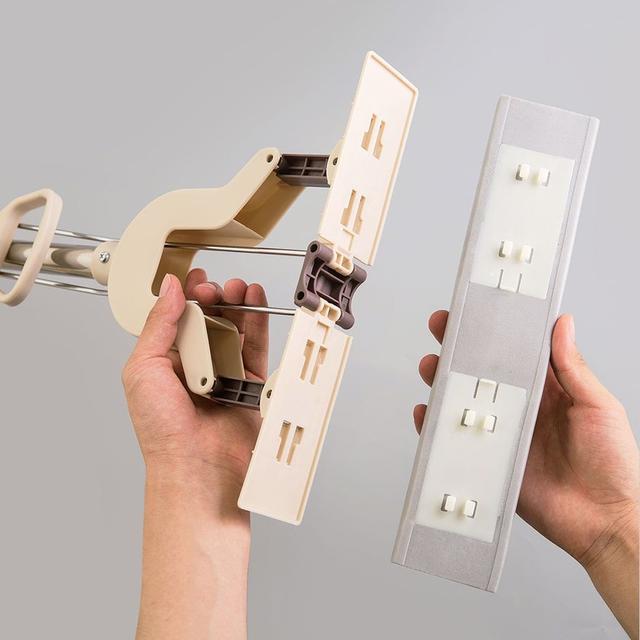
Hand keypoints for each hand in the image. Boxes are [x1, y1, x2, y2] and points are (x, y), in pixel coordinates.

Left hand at [122, 269, 267, 489]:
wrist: (197, 466)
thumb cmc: (163, 431)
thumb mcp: (143, 368)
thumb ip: (159, 325)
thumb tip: (170, 289)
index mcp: (164, 361)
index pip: (176, 318)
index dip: (185, 296)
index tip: (193, 280)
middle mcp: (195, 365)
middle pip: (209, 319)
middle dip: (213, 297)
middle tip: (215, 289)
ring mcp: (223, 372)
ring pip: (234, 328)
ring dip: (237, 303)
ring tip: (238, 288)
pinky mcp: (249, 382)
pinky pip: (256, 345)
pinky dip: (257, 321)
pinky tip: (255, 301)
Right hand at [414, 311, 638, 636]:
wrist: (604, 523)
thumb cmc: (613, 465)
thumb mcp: (598, 407)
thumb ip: (573, 368)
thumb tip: (562, 325)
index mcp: (547, 391)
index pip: (514, 353)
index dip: (494, 331)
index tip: (476, 310)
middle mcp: (520, 408)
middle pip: (482, 373)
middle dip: (458, 349)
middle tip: (443, 329)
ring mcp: (502, 433)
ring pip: (464, 402)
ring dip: (443, 382)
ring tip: (432, 367)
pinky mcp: (489, 460)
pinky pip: (456, 439)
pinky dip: (437, 426)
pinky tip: (428, 413)